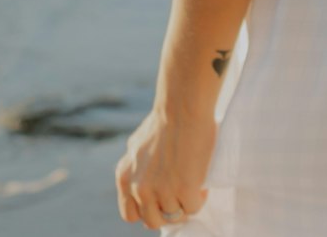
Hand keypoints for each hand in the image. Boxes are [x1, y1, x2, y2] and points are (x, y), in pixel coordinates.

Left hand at [115, 106, 215, 228]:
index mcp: (125, 178)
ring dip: (185, 204)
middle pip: (153, 220)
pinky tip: (201, 183)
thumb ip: (136, 168)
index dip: (147, 210)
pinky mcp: (185, 190)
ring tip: (193, 185)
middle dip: (168, 211)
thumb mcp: (138, 146)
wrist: (183, 106)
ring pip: (175, 215)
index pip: (130, 214)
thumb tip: (140, 182)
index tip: (160, 201)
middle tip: (180, 196)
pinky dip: (199, 198)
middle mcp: (139, 189)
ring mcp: (162, 191)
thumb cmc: (165, 119)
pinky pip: (193, 208)